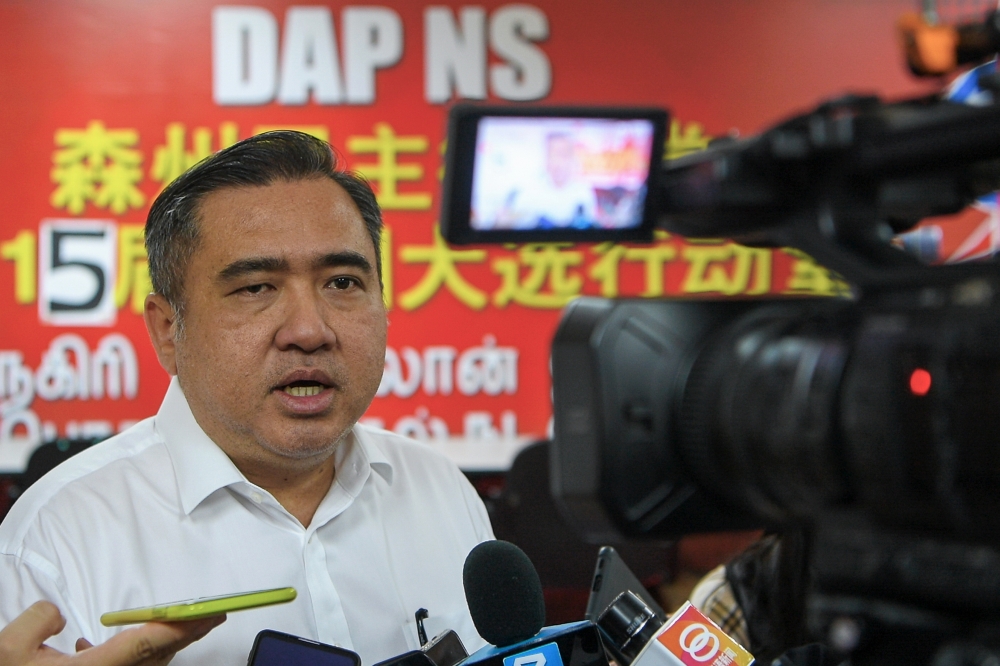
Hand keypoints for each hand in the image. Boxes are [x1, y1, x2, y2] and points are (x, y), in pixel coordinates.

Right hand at [0, 601, 225, 665]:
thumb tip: (60, 616)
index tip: (203, 612)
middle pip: (157, 655)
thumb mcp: (8, 648)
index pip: (143, 645)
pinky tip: (125, 641)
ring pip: (149, 664)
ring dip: (170, 643)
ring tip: (190, 621)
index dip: (176, 627)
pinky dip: (143, 652)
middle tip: (217, 612)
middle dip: (188, 633)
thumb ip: (39, 620)